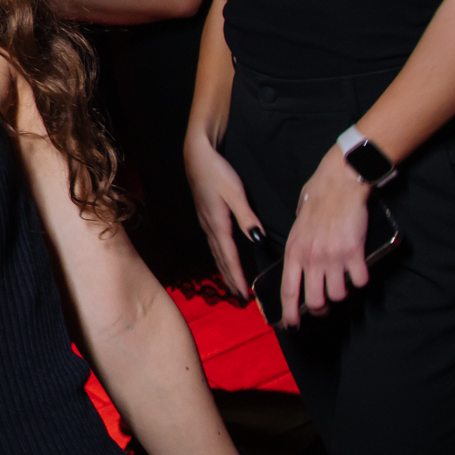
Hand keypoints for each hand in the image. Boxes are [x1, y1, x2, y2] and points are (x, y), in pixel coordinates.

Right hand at [183, 133, 261, 300]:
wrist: (196, 156)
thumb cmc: (217, 172)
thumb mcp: (235, 192)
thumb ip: (247, 216)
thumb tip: (258, 239)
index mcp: (218, 224)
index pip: (229, 257)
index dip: (237, 276)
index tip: (244, 295)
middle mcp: (209, 227)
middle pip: (221, 259)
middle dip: (230, 279)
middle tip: (239, 298)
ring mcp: (205, 222)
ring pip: (216, 253)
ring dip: (224, 270)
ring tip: (231, 285)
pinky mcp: (205, 216)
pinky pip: (213, 244)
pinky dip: (220, 257)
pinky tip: (223, 258)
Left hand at [278, 148, 371, 328]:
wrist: (337, 185)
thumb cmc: (316, 204)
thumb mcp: (297, 230)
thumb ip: (298, 251)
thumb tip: (299, 271)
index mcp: (293, 253)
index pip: (288, 291)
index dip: (289, 313)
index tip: (291, 325)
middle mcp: (311, 258)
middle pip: (314, 301)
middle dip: (321, 309)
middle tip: (326, 305)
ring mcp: (332, 257)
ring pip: (338, 295)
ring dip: (342, 294)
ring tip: (343, 283)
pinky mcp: (353, 252)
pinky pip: (359, 281)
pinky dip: (360, 281)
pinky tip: (359, 271)